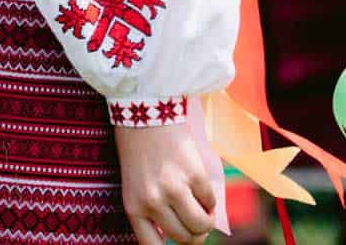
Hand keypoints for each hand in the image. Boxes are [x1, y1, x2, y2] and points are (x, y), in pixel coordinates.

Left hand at [115, 122, 216, 244]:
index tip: (181, 240)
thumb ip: (152, 211)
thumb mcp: (135, 185)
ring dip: (207, 219)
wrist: (143, 114)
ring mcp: (173, 189)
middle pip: (185, 238)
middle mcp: (152, 202)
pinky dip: (210, 199)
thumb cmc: (138, 152)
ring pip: (202, 225)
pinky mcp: (193, 176)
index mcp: (133, 206)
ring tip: (201, 206)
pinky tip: (199, 185)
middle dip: (195, 233)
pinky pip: (211, 201)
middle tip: (196, 219)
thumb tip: (182, 235)